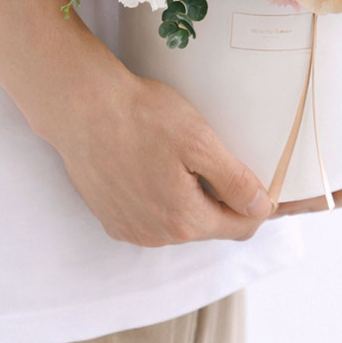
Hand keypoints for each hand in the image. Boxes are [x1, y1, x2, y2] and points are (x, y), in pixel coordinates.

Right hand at [36, 50, 274, 246]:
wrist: (81, 107)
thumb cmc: (141, 117)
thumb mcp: (200, 141)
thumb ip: (234, 180)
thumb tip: (260, 208)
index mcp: (184, 220)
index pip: (240, 227)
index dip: (255, 203)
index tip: (256, 176)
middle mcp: (156, 236)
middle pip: (208, 224)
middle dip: (219, 196)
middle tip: (212, 154)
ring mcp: (129, 228)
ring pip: (177, 220)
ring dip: (187, 196)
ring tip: (178, 155)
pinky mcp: (109, 216)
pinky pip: (149, 214)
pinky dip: (158, 194)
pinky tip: (150, 162)